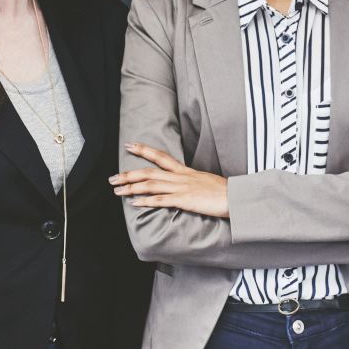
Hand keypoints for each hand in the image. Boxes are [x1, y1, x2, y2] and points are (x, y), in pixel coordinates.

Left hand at [112, 144, 229, 216]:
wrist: (236, 197)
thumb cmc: (224, 192)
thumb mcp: (205, 182)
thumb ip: (191, 182)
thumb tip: (183, 185)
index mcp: (185, 171)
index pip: (161, 156)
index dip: (144, 150)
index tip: (130, 145)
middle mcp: (181, 177)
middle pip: (149, 171)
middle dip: (128, 174)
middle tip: (112, 177)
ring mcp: (182, 188)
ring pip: (151, 185)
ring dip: (131, 188)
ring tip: (117, 190)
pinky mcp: (185, 200)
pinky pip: (161, 200)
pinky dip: (146, 201)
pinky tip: (134, 203)